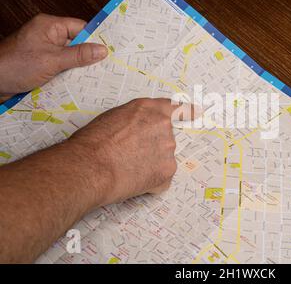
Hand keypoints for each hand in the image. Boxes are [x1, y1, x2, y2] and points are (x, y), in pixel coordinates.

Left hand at [0, 13, 107, 100]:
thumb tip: (102, 49)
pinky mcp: (41, 65)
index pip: (80, 28)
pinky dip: (69, 75)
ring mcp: (44, 51)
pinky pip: (62, 67)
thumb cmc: (16, 66)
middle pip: (76, 43)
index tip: (112, 50)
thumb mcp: (52, 60)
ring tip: (96, 77)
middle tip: (107, 67)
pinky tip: (80, 84)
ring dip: (79, 68)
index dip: (96, 38)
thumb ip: (78, 55)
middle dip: (89, 56)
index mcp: (49, 26)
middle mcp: (47, 36)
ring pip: (70, 57)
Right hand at [67, 98, 197, 205]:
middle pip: (165, 139)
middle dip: (151, 148)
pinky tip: (132, 180)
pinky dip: (150, 183)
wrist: (90, 166)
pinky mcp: (167, 172)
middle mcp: (163, 127)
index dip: (187, 111)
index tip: (199, 112)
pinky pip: (161, 179)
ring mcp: (168, 150)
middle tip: (129, 156)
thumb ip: (135, 120)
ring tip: (126, 168)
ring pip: (162, 160)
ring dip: (149, 165)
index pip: (175, 108)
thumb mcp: (113, 117)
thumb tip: (138, 130)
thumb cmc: (92, 143)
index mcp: (149, 109)